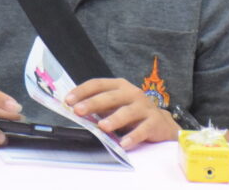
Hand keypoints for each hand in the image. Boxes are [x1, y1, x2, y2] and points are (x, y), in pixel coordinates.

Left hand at [64, 78, 179, 149]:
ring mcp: (144, 107)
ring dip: (114, 119)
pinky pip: (143, 130)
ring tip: (103, 127)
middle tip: (78, 111)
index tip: (68, 100)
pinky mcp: (154, 122)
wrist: (160, 122)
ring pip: (128, 112)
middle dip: (93, 103)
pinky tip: (123, 144)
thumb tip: (74, 109)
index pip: (98, 84)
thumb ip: (98, 106)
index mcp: (119, 86)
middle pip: (111, 97)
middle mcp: (132, 93)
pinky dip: (133, 137)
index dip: (82, 91)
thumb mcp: (115, 105)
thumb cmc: (132, 112)